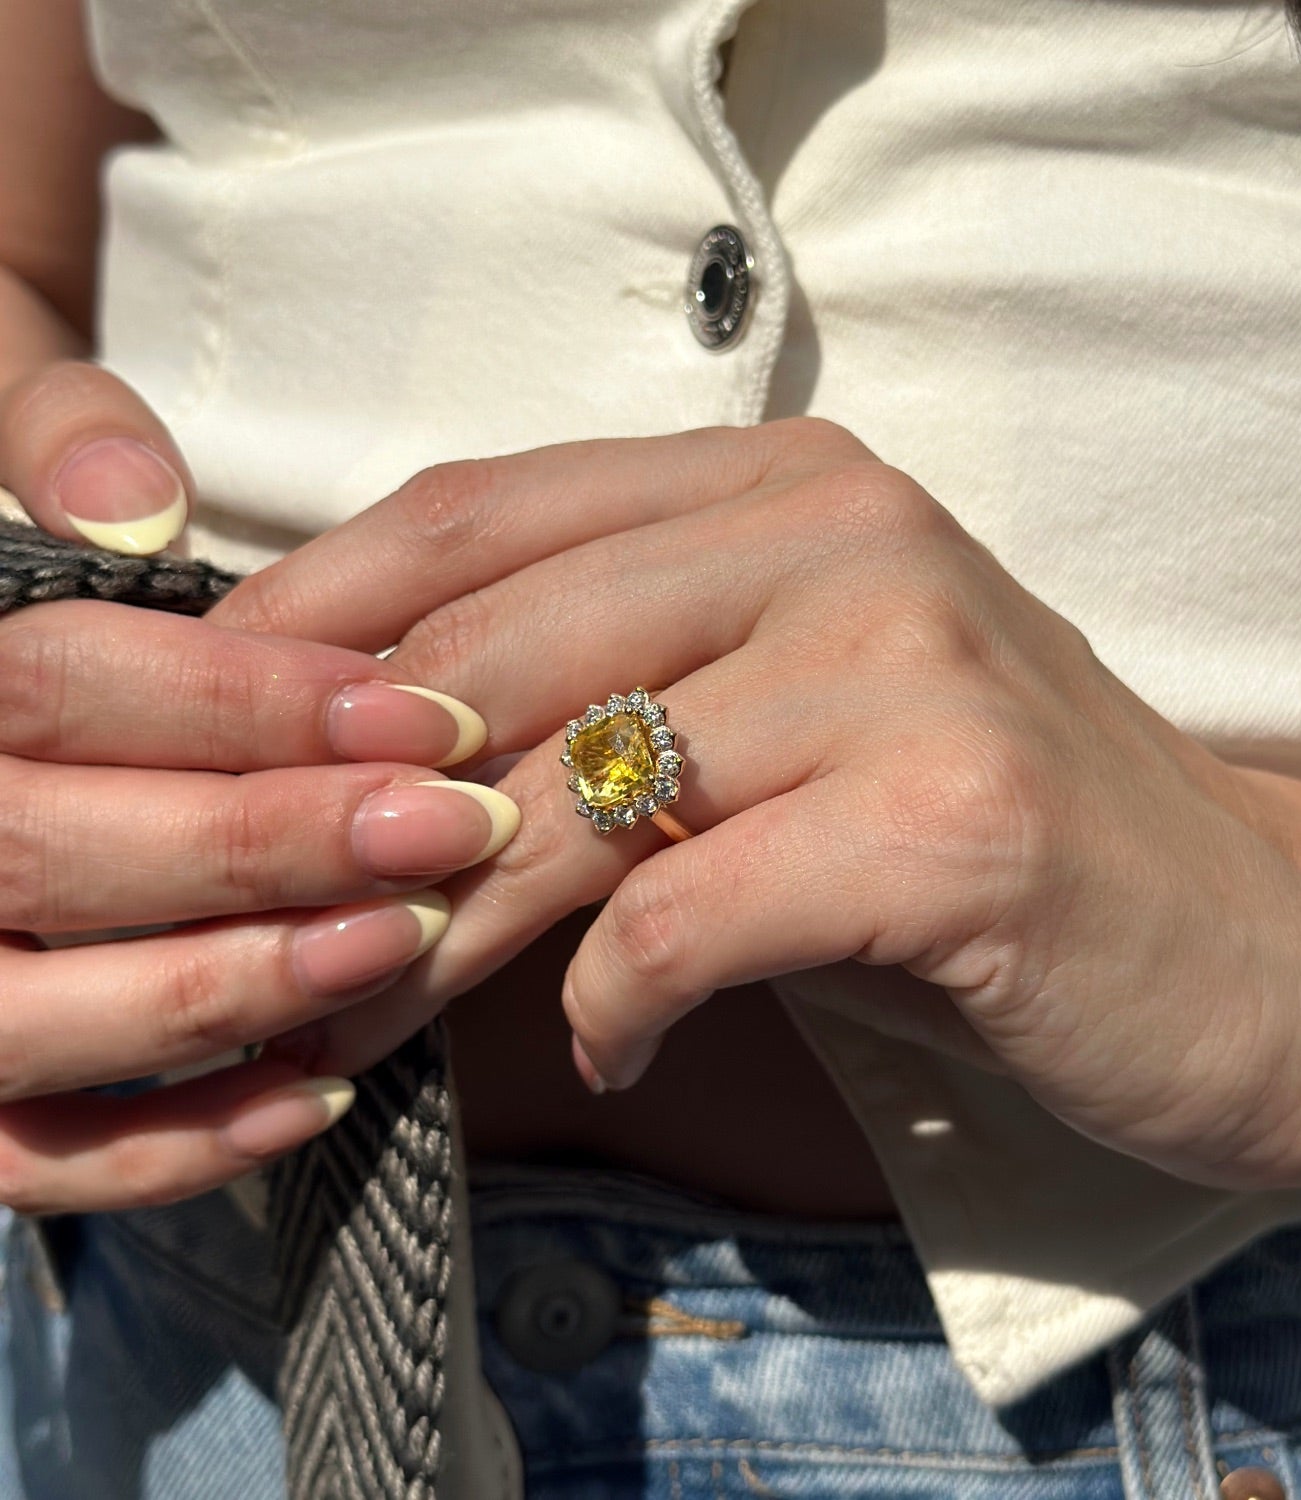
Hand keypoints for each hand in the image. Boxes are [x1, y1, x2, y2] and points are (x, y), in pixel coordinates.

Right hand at [0, 363, 520, 1211]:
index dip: (247, 699)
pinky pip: (33, 1164)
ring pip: (32, 1020)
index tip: (429, 711)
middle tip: (457, 825)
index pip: (54, 687)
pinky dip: (174, 1145)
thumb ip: (50, 446)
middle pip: (48, 851)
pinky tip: (321, 1095)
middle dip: (270, 840)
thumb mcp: (17, 499)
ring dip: (236, 985)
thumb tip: (135, 497)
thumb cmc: (35, 650)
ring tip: (407, 938)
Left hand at [217, 419, 1300, 1192]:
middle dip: (360, 804)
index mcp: (788, 482)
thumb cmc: (991, 842)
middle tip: (284, 924)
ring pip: (579, 785)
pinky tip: (614, 1047)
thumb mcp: (790, 730)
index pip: (484, 511)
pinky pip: (692, 909)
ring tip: (383, 1009)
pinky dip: (617, 998)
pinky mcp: (955, 812)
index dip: (323, 622)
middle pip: (502, 646)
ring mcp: (907, 661)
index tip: (224, 743)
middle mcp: (843, 531)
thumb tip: (385, 759)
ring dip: (453, 923)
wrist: (1265, 944)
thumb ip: (623, 698)